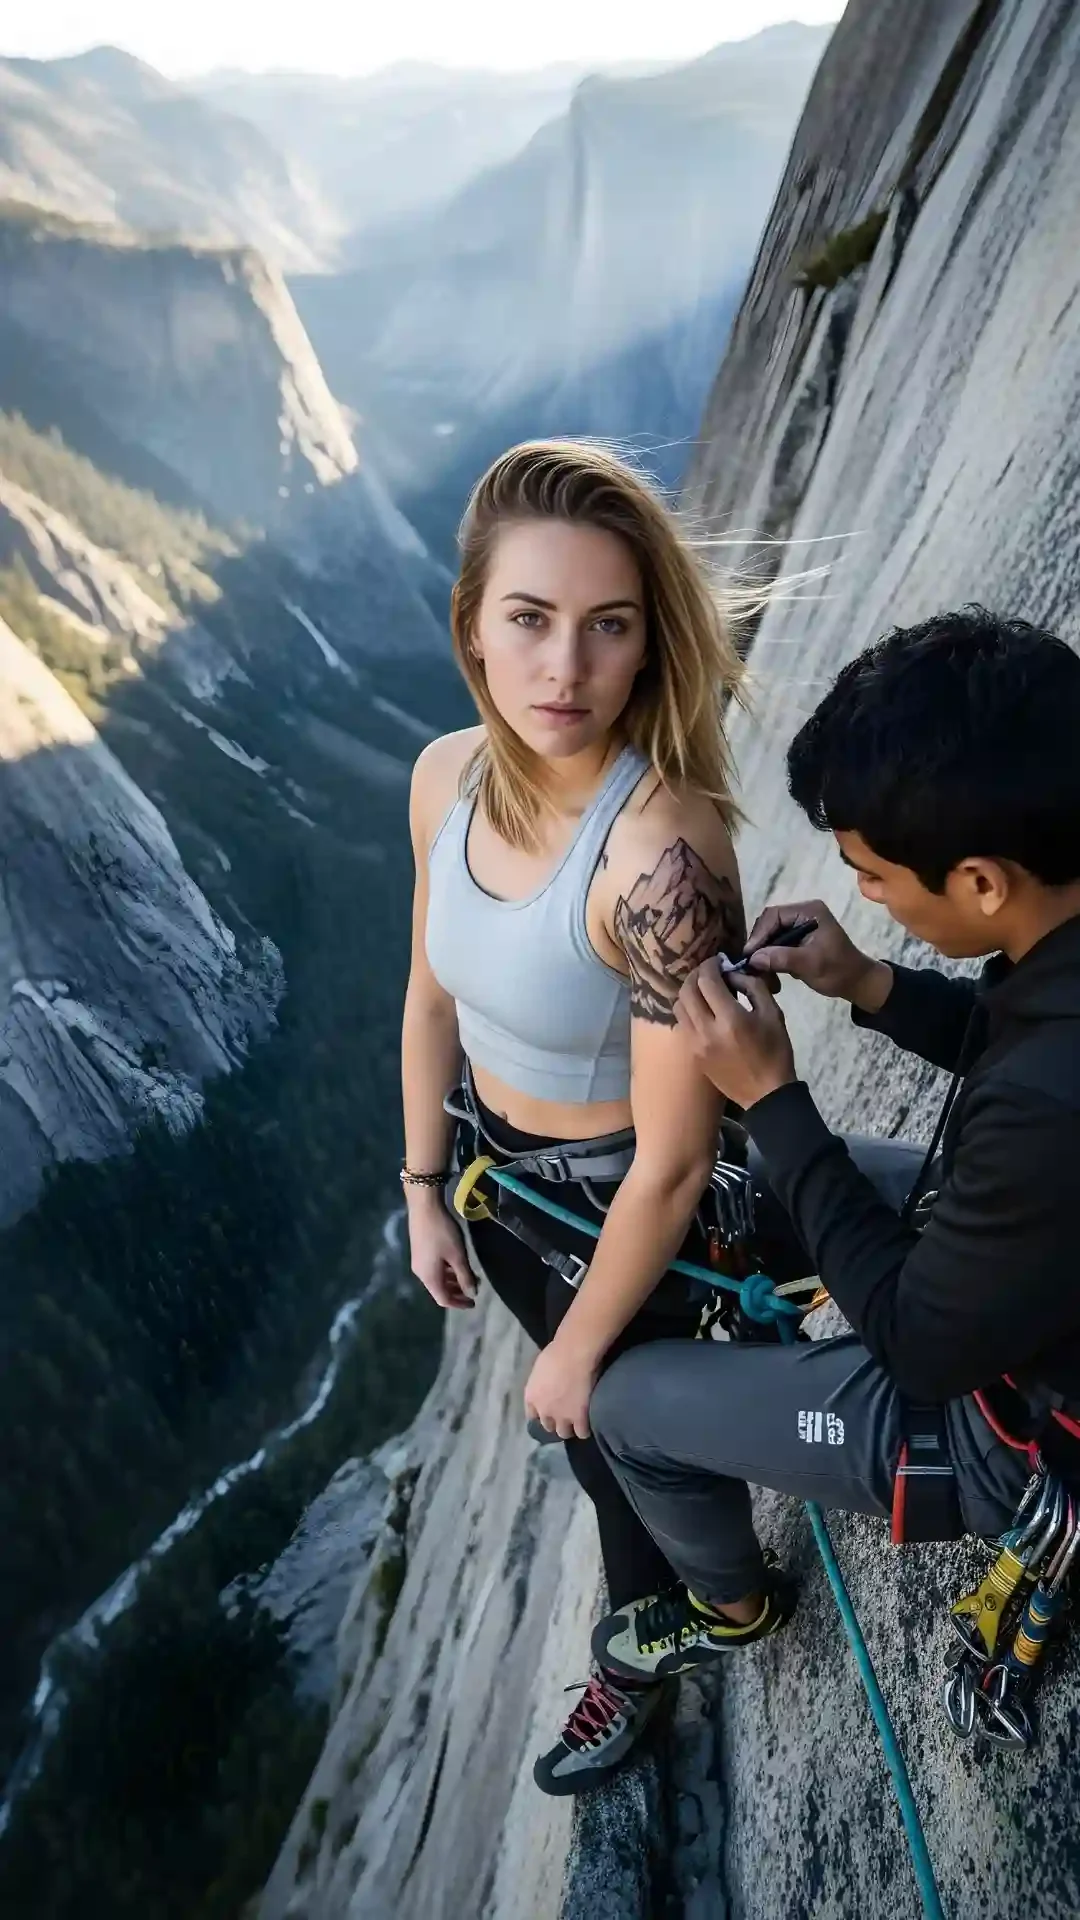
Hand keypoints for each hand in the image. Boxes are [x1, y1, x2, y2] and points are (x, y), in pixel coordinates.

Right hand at [407, 1192, 475, 1309]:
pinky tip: (456, 1263)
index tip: (473, 1303)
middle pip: (439, 1290)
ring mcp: (418, 1262)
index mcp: (429, 1277)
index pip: (443, 1299)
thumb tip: (471, 1294)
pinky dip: (446, 1271)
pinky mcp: (419, 1252)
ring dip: (452, 1281)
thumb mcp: (458, 1255)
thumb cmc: (443, 1233)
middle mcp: (420, 1273)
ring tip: (469, 1276)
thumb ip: (465, 1276)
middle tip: (474, 1289)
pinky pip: (434, 1269)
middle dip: (457, 1292)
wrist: (424, 1207)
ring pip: (437, 1279)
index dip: (459, 1304)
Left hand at [524, 1337, 598, 1440]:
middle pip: (547, 1425)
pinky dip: (585, 1429)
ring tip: (578, 1422)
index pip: (531, 1415)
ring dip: (570, 1428)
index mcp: (532, 1396)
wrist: (575, 1353)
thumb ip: (542, 1383)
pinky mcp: (579, 1419)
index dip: (541, 1414)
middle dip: (555, 1422)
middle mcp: (543, 1410)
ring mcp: (561, 1417)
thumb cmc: (557, 1351)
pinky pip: (582, 1433)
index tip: (548, 1411)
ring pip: (563, 1432)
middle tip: (565, 1415)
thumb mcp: (540, 1368)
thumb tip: (548, 1386)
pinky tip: (590, 1423)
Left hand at [676, 961, 796, 1106]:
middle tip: (709, 972)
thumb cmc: (775, 1052)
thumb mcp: (773, 1014)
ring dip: (688, 993)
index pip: (707, 981)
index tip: (718, 961)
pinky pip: (682, 1024)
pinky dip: (688, 1011)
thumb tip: (733, 974)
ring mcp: (695, 1044)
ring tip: (703, 990)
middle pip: (686, 991)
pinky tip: (702, 1010)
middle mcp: (706, 1030)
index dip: (710, 965)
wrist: (765, 1094)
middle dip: (696, 975)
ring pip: (678, 1007)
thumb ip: (753, 987)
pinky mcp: (692, 1055)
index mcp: (730, 1019)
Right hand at [742, 899, 891, 1010]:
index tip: (749, 955)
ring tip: (759, 973)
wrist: (857, 983)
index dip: (759, 934)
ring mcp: (800, 926)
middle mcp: (802, 913)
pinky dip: (771, 959)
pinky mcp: (798, 939)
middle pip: (769, 924)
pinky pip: (776, 945)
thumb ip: (782, 958)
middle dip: (760, 946)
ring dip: (764, 955)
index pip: (774, 915)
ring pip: (771, 936)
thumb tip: (752, 958)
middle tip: (751, 966)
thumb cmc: (839, 971)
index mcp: (809, 911)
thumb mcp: (811, 965)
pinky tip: (769, 974)